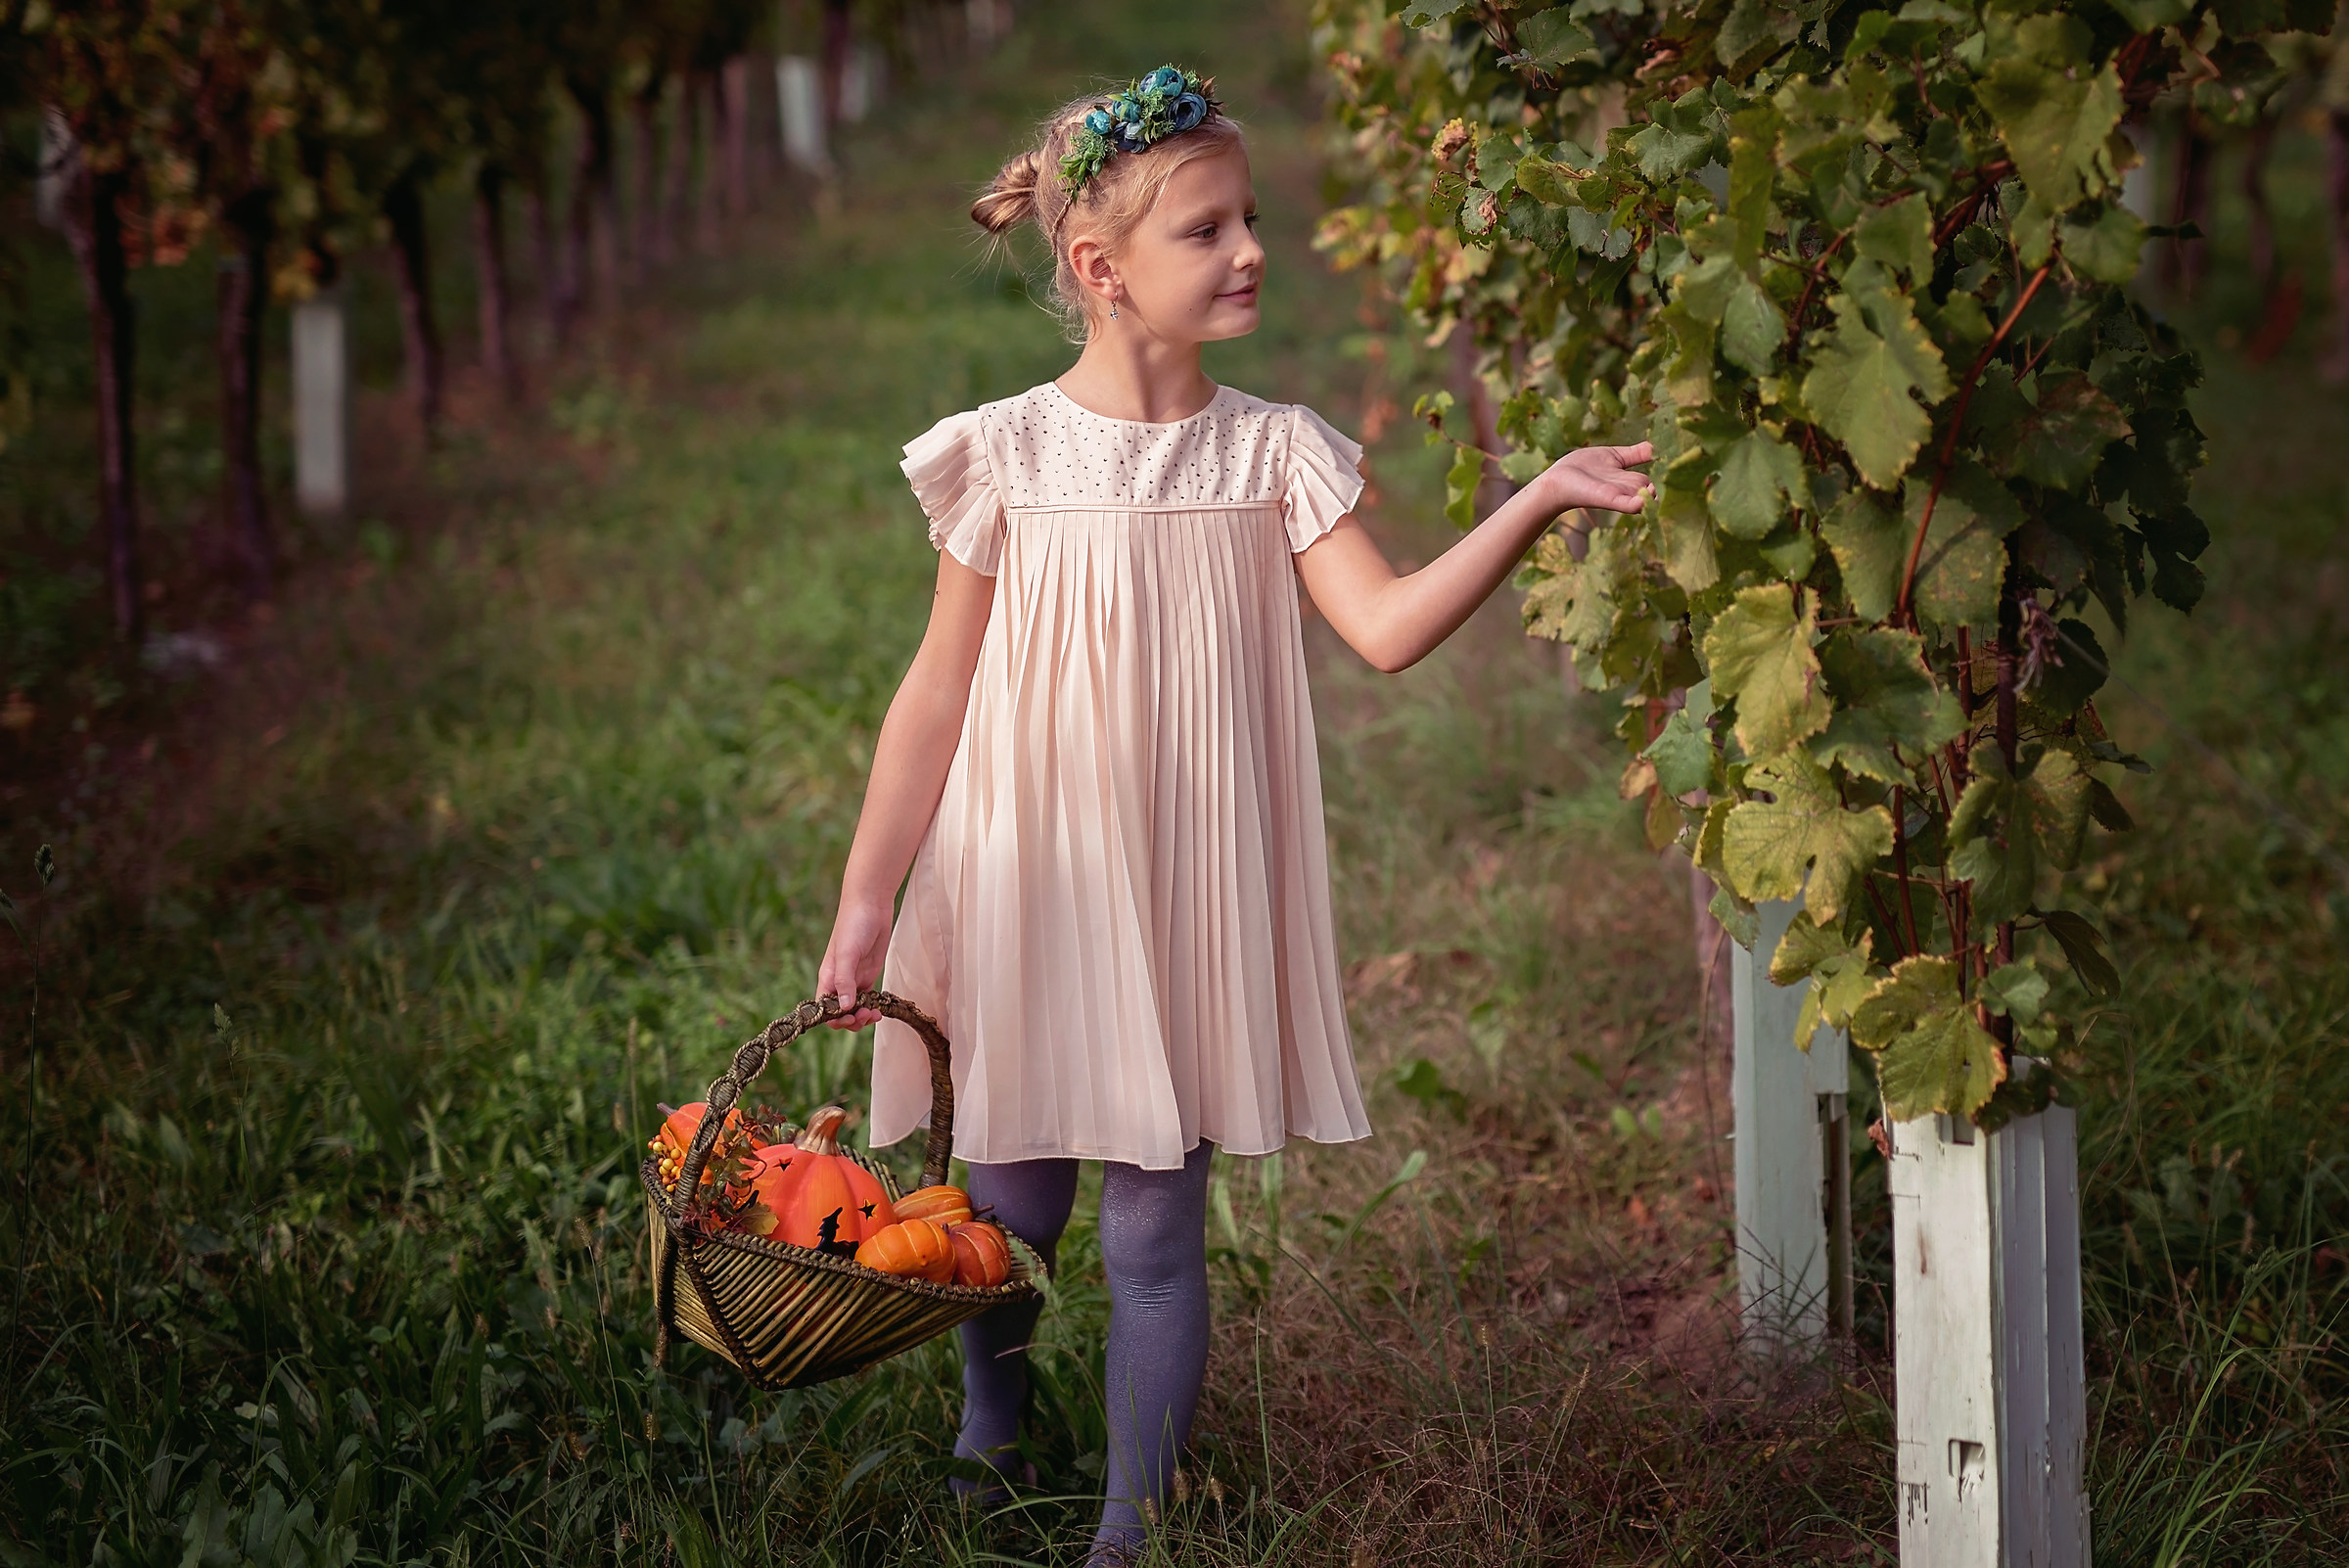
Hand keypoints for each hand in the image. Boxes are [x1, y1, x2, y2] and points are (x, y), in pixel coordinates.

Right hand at [816, 896, 892, 1029]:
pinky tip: (880, 1009)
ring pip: (855, 1008)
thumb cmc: (853, 925)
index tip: (850, 1018)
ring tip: (876, 1015)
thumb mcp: (847, 954)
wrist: (871, 904)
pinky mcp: (869, 974)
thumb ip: (845, 981)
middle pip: (841, 1012)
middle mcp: (839, 981)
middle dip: (852, 1020)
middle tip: (868, 1016)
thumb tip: (844, 1007)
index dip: (835, 1019)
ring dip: (863, 1017)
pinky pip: (867, 998)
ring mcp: (855, 978)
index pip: (825, 1009)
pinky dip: (872, 1007)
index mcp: (827, 977)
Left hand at [1534, 442, 1654, 518]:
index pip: (1645, 481)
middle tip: (1654, 488)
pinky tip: (1642, 503)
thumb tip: (1654, 447)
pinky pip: (1622, 504)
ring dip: (1647, 497)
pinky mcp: (1604, 499)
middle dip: (1651, 489)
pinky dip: (1633, 505)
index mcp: (1625, 480)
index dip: (1654, 481)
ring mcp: (1614, 495)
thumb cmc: (1582, 468)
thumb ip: (1633, 454)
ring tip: (1653, 494)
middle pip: (1643, 487)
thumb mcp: (1613, 456)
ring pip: (1637, 497)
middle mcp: (1621, 490)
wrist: (1557, 479)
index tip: (1663, 476)